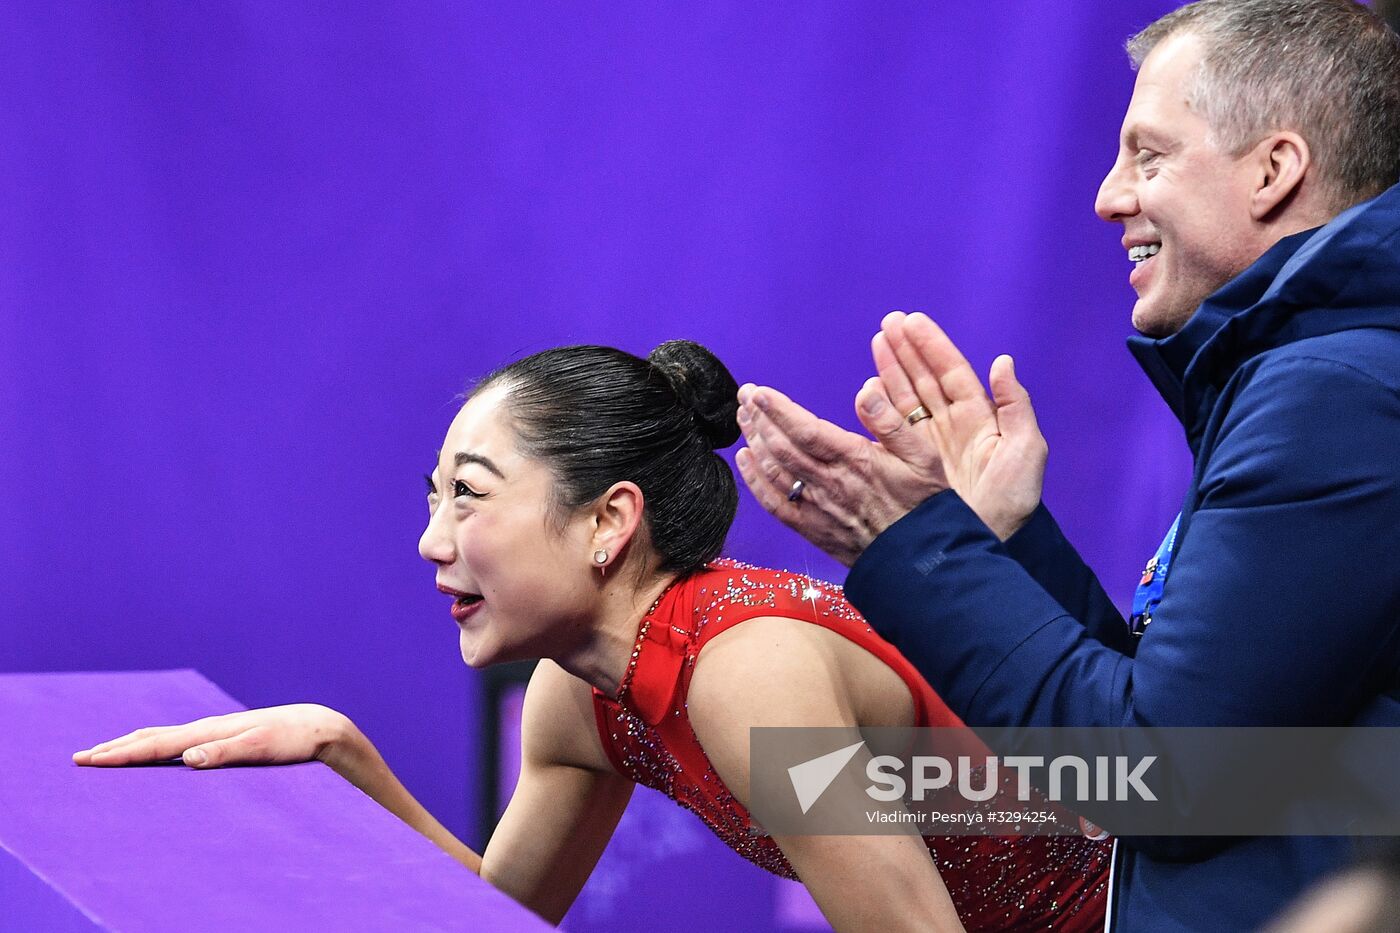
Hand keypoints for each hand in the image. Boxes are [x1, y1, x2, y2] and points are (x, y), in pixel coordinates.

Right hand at [72, 704, 353, 769]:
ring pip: (163, 736)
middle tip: (80, 757)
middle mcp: (208, 728)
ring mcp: (215, 730)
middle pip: (152, 737)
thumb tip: (188, 757)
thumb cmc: (292, 742)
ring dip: (132, 744)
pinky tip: (156, 751)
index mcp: (210, 732)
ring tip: (107, 751)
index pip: (156, 745)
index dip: (121, 754)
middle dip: (116, 748)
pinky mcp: (225, 736)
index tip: (89, 760)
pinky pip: (180, 740)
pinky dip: (156, 744)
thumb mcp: (262, 749)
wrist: (318, 727)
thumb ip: (226, 753)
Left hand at [735, 367, 947, 565]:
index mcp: (855, 460)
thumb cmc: (924, 505)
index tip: (758, 391)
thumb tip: (866, 390)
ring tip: (743, 418)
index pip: (805, 429)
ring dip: (753, 441)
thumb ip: (892, 422)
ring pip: (773, 470)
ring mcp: (816, 507)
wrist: (920, 560)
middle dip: (758, 418)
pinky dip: (754, 480)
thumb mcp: (924, 456)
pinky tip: (744, 460)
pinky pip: (773, 503)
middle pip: (781, 446)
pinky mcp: (810, 528)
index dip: (777, 409)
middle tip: (744, 396)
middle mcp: (830, 483)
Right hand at [881, 312, 1046, 539]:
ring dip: (890, 369)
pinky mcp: (907, 466)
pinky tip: (867, 389)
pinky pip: (888, 431)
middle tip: (887, 323)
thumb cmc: (1010, 504)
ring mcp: (926, 446)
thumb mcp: (1026, 453)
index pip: (952, 373)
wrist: (984, 546)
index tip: (912, 322)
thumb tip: (1003, 362)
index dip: (932, 347)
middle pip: (924, 379)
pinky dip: (876, 408)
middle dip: (906, 350)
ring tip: (877, 342)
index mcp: (979, 420)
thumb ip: (1016, 407)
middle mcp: (950, 427)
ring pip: (904, 398)